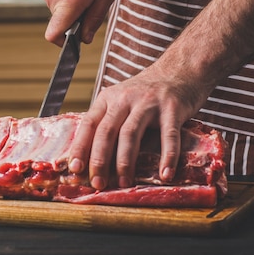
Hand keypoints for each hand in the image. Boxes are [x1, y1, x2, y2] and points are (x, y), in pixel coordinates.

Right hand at [40, 0, 122, 44]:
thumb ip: (96, 17)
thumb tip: (85, 38)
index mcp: (68, 0)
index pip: (53, 35)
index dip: (64, 44)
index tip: (75, 44)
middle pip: (61, 24)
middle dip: (77, 20)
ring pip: (60, 11)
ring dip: (74, 6)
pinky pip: (57, 0)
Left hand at [68, 62, 206, 189]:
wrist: (178, 71)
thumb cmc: (145, 94)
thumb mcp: (119, 100)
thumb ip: (106, 121)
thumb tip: (88, 158)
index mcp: (108, 99)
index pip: (89, 124)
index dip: (80, 147)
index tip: (75, 169)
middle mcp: (125, 99)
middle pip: (106, 131)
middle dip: (100, 160)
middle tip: (98, 183)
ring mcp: (148, 103)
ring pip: (130, 134)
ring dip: (125, 161)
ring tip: (123, 182)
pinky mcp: (172, 109)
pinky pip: (168, 136)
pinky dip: (167, 157)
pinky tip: (165, 174)